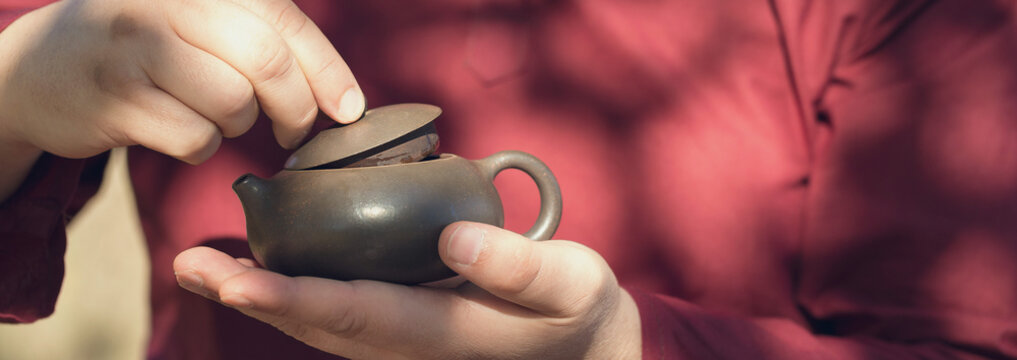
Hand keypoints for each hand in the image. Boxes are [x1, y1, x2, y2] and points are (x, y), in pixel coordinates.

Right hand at [0, 0, 362, 197]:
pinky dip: (200, 147)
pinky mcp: (114, 97)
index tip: (351, 108)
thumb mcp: (192, 18)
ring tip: (213, 114)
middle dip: (296, 108)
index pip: (282, 20)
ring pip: (233, 104)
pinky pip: (195, 139)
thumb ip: (257, 35)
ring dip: (237, 125)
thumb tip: (342, 93)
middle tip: (294, 130)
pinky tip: (177, 130)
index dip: (328, 69)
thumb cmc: (139, 45)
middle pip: (266, 62)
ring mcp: (134, 47)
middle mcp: (165, 4)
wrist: (35, 68)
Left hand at [173, 222, 642, 358]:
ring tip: (206, 267)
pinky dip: (292, 295)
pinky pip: (336, 315)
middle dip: (250, 296)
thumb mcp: (572, 284)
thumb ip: (519, 266)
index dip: (291, 297)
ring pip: (318, 324)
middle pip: (316, 324)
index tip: (238, 279)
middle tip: (190, 265)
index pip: (353, 314)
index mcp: (443, 330)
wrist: (585, 353)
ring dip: (259, 297)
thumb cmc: (579, 315)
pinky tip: (268, 272)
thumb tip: (454, 237)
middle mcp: (410, 342)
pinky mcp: (405, 327)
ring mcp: (404, 340)